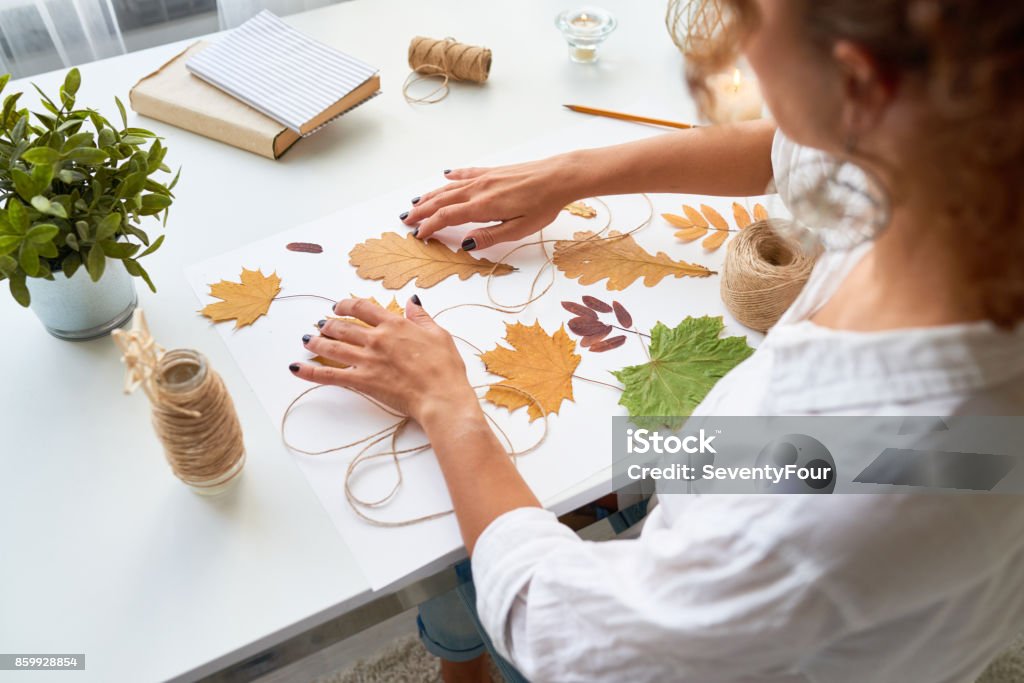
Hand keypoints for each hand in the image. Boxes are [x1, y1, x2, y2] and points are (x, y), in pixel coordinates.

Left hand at [289, 296, 479, 426]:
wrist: (440, 396)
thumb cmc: (445, 368)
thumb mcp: (438, 334)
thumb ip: (421, 317)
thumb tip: (412, 301)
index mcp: (394, 324)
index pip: (362, 307)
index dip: (347, 304)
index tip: (340, 306)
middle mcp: (376, 339)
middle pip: (343, 326)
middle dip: (328, 324)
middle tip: (321, 325)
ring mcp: (366, 360)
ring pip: (333, 347)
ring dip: (316, 342)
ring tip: (307, 340)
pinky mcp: (362, 381)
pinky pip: (330, 375)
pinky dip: (310, 372)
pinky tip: (296, 368)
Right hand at [401, 153, 584, 249]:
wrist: (559, 176)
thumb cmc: (543, 205)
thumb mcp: (519, 229)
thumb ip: (490, 236)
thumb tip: (464, 244)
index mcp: (483, 206)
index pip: (447, 217)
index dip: (429, 226)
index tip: (418, 235)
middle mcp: (479, 189)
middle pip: (442, 200)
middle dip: (422, 211)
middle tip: (406, 219)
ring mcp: (485, 178)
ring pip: (450, 187)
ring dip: (431, 195)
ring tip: (416, 202)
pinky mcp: (493, 171)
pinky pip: (466, 174)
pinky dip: (452, 177)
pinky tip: (444, 176)